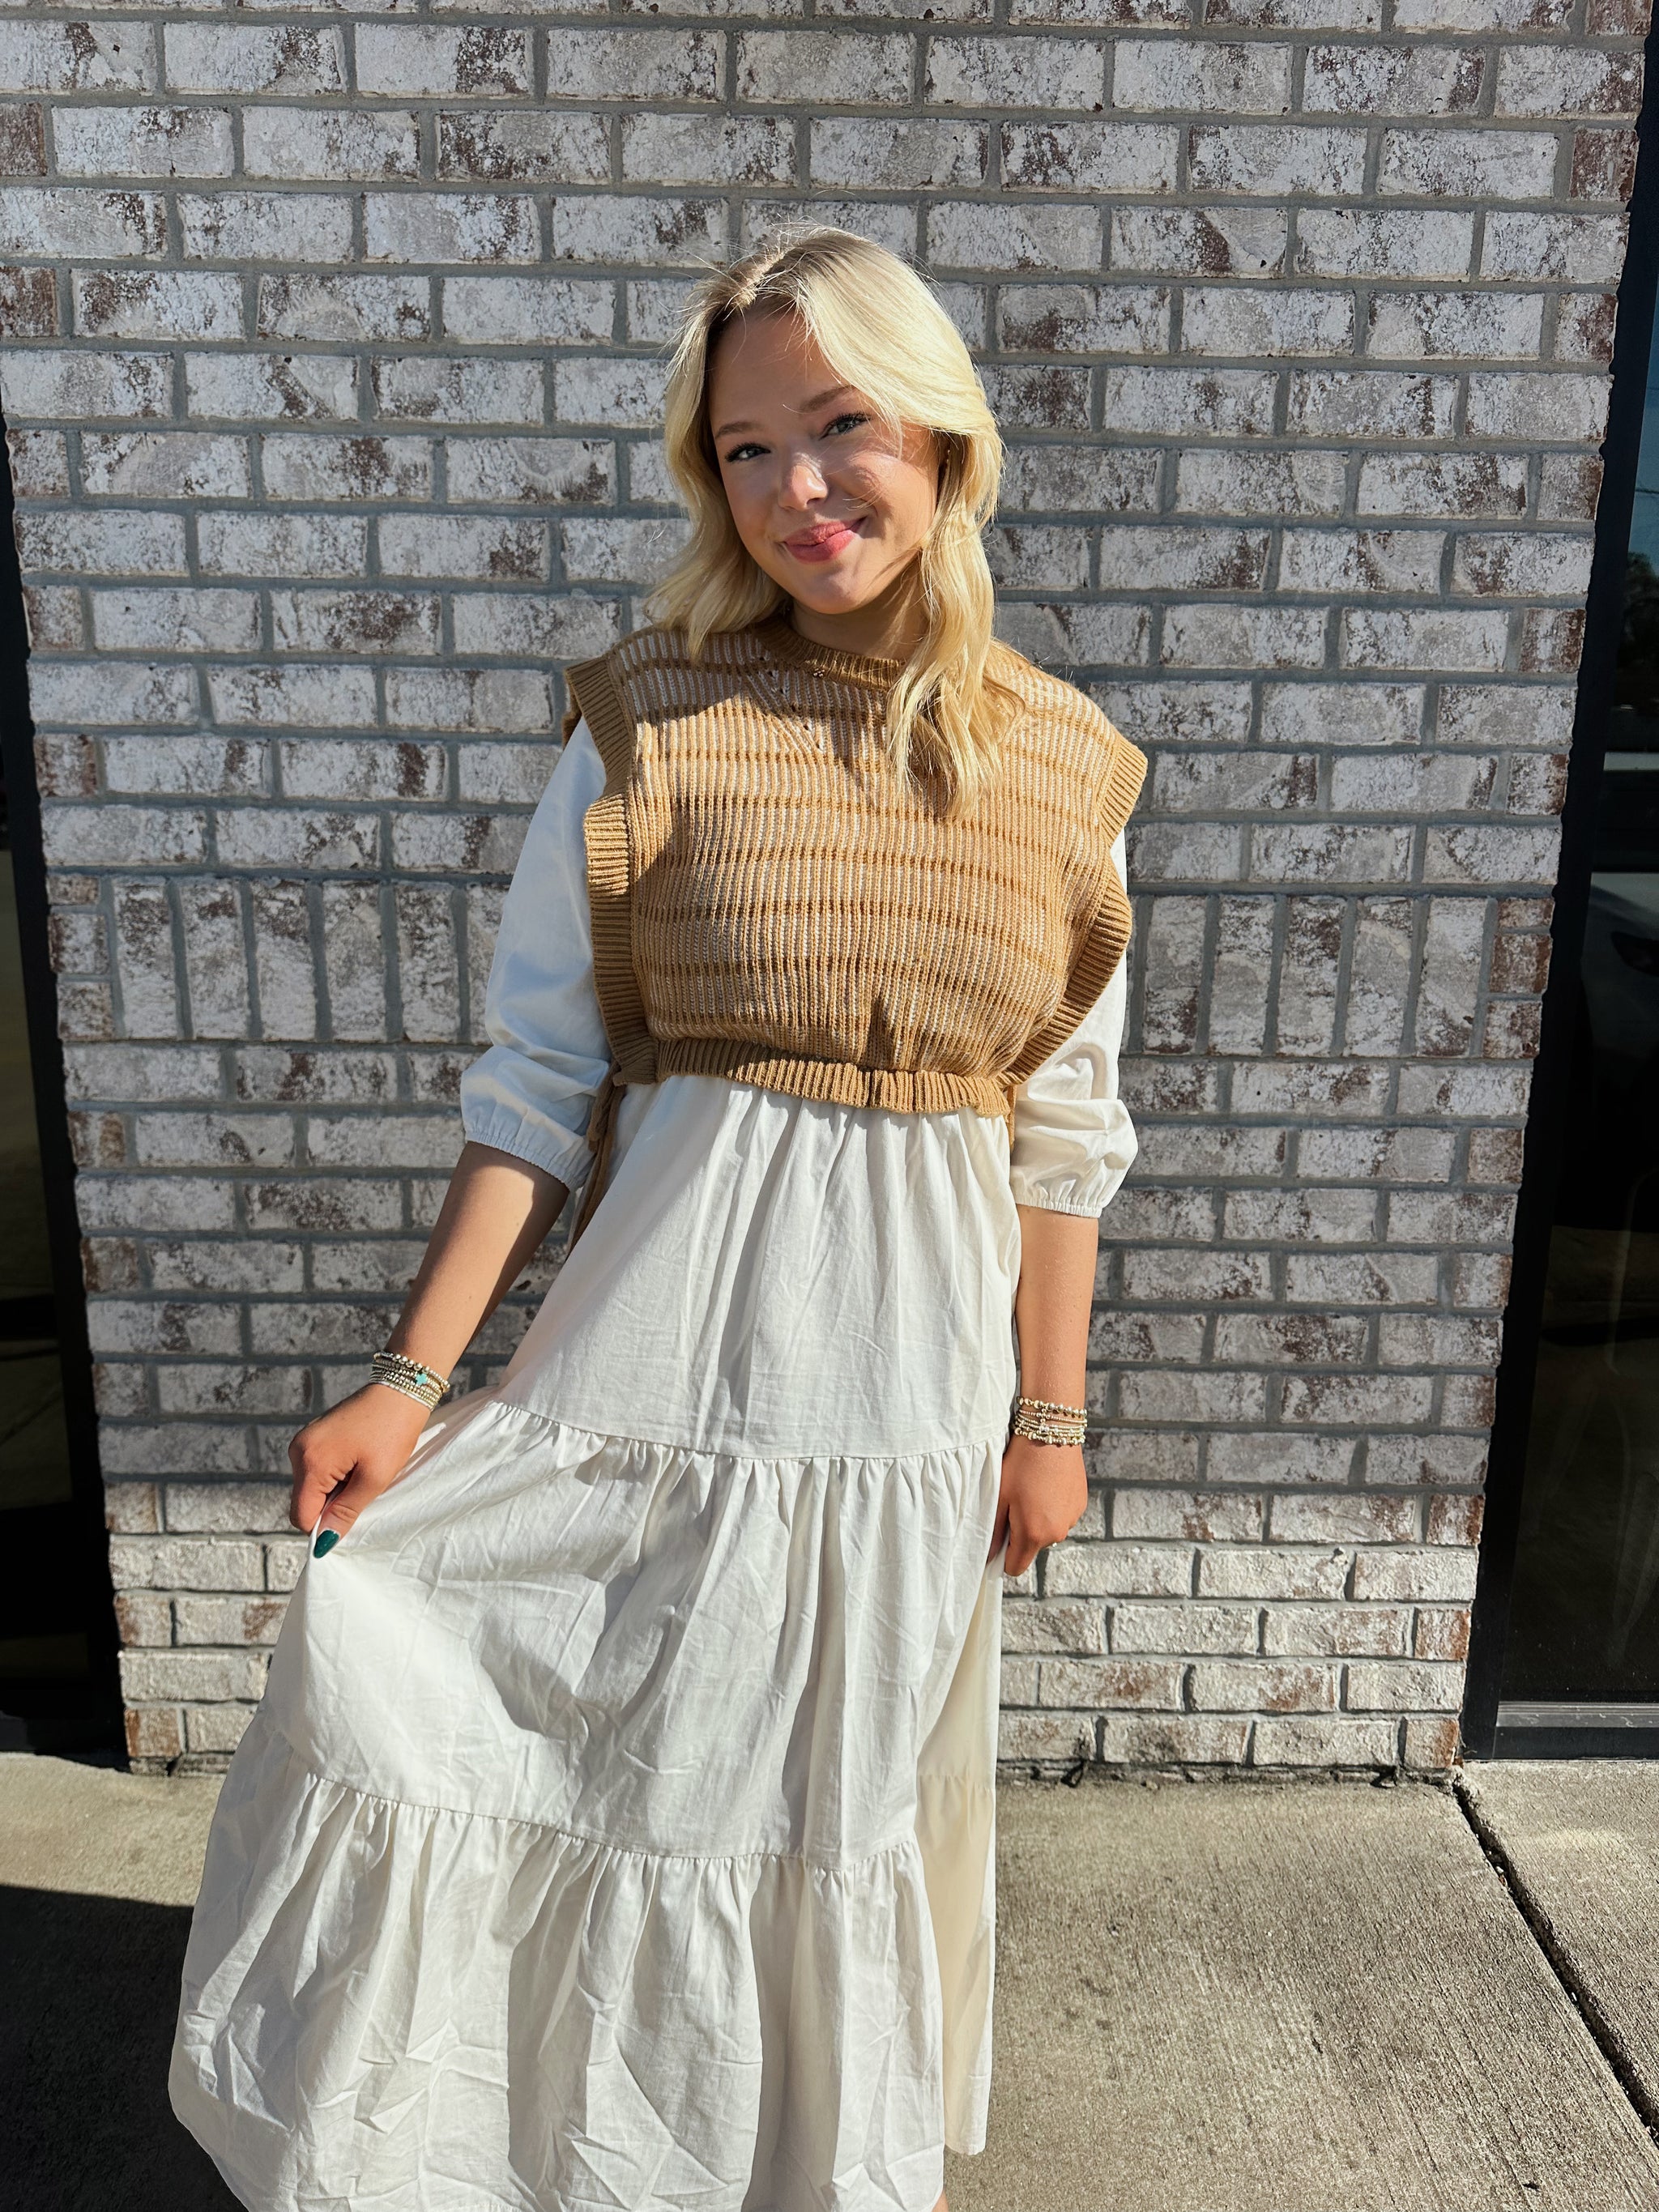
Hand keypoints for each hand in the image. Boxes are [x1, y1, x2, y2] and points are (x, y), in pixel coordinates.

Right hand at [288, 1384, 433, 1551]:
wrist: (402, 1389)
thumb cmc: (392, 1432)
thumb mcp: (374, 1479)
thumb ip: (345, 1512)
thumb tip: (324, 1542)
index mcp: (309, 1462)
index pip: (301, 1516)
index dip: (323, 1527)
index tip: (351, 1516)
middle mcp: (298, 1450)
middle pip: (305, 1501)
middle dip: (332, 1505)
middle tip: (364, 1486)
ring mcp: (304, 1440)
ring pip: (312, 1486)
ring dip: (336, 1489)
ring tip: (364, 1469)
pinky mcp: (313, 1435)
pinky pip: (318, 1469)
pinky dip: (336, 1474)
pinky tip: (358, 1460)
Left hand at [989, 1436, 1088, 1577]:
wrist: (1051, 1433)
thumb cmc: (1020, 1465)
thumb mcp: (1000, 1497)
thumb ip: (993, 1531)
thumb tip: (988, 1556)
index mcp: (1034, 1534)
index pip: (1016, 1567)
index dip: (1003, 1558)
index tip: (998, 1540)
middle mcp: (1057, 1533)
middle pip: (1032, 1548)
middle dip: (1021, 1534)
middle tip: (1013, 1504)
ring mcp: (1071, 1519)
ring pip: (1048, 1531)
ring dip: (1038, 1520)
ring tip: (1031, 1491)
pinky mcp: (1080, 1505)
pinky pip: (1061, 1516)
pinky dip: (1052, 1508)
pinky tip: (1046, 1485)